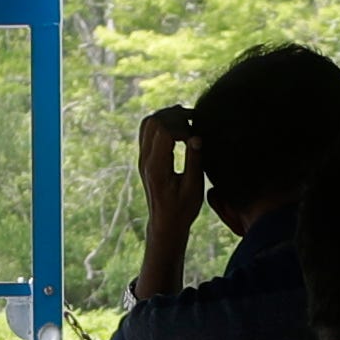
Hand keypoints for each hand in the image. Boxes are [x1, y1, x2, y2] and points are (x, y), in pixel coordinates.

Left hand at [135, 105, 206, 255]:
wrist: (165, 224)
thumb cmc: (182, 209)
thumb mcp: (193, 188)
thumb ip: (194, 161)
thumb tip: (197, 136)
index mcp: (157, 168)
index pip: (164, 132)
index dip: (183, 126)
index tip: (197, 134)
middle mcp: (145, 161)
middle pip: (153, 122)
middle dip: (175, 116)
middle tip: (194, 120)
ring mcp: (142, 159)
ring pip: (147, 123)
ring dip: (167, 116)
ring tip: (187, 119)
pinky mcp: (145, 158)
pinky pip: (147, 131)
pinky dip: (162, 123)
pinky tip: (179, 126)